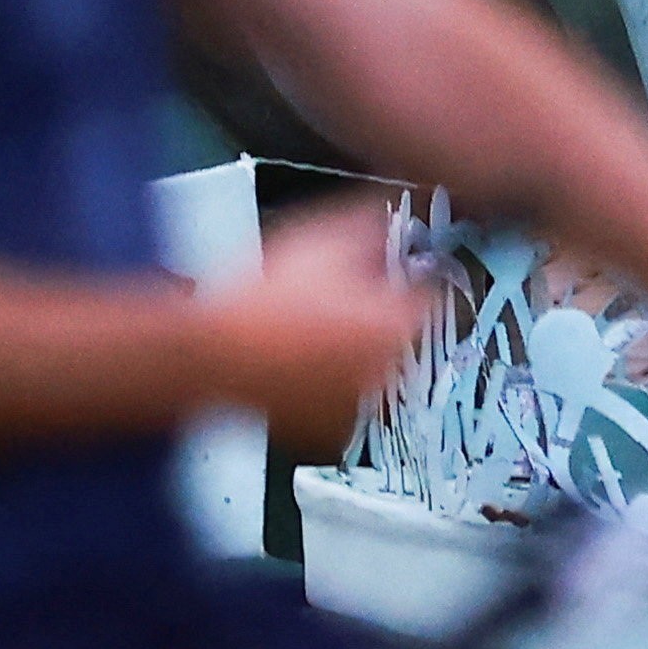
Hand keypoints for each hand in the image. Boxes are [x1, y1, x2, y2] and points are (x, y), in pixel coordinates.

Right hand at [199, 199, 435, 442]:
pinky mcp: (326, 430)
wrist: (215, 353)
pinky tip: (296, 364)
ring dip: (352, 355)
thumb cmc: (267, 302)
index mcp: (395, 325)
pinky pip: (339, 403)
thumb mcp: (322, 240)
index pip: (432, 298)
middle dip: (379, 318)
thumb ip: (369, 226)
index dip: (414, 280)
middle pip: (400, 338)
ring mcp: (356, 406)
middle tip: (340, 301)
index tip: (399, 275)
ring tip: (310, 333)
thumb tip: (387, 217)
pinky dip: (326, 387)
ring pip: (369, 372)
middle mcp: (385, 372)